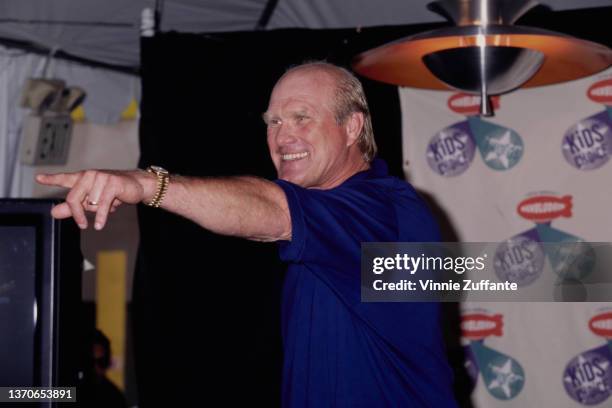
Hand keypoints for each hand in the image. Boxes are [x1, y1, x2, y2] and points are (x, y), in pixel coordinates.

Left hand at [36, 169, 152, 229]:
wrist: (138, 185)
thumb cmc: (114, 193)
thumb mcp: (92, 201)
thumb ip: (72, 207)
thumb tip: (53, 213)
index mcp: (83, 178)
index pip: (64, 178)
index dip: (51, 179)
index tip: (39, 178)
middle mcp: (89, 175)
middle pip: (73, 197)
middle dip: (77, 214)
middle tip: (82, 224)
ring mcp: (101, 177)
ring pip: (90, 203)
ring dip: (98, 211)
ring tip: (109, 206)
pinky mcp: (112, 183)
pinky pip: (102, 205)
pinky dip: (101, 217)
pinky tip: (99, 225)